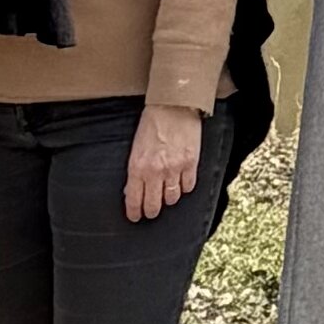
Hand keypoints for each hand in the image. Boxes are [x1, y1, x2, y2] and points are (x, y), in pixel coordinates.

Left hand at [124, 103, 202, 223]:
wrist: (173, 106)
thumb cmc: (152, 123)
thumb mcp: (135, 147)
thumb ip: (135, 169)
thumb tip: (132, 188)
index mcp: (137, 167)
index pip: (134, 199)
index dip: (134, 212)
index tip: (135, 217)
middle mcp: (155, 172)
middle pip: (154, 204)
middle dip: (151, 211)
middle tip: (151, 212)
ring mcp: (174, 169)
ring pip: (172, 198)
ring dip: (168, 198)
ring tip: (166, 193)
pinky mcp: (191, 164)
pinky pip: (188, 187)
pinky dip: (184, 187)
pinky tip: (181, 182)